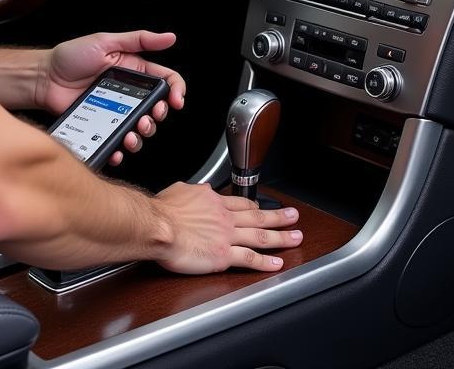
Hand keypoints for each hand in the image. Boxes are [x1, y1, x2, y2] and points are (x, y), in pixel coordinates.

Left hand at [37, 31, 185, 165]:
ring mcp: (115, 112)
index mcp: (133, 71)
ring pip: (139, 129)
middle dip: (158, 117)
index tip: (176, 101)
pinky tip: (118, 147)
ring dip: (142, 136)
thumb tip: (169, 37)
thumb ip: (139, 40)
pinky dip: (120, 149)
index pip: (165, 81)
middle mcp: (128, 93)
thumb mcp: (106, 42)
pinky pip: (116, 142)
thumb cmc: (70, 57)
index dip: (177, 91)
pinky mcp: (101, 126)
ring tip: (132, 133)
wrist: (44, 78)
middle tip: (149, 117)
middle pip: (156, 109)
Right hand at [154, 183, 301, 273]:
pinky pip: (249, 258)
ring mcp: (226, 236)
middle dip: (278, 217)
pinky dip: (265, 262)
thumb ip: (191, 192)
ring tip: (296, 238)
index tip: (263, 208)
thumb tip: (195, 190)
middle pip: (257, 216)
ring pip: (260, 236)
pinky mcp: (223, 256)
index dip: (255, 206)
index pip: (240, 203)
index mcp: (213, 201)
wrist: (158, 226)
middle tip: (293, 217)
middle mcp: (224, 217)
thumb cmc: (162, 211)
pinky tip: (277, 264)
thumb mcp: (178, 191)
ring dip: (280, 237)